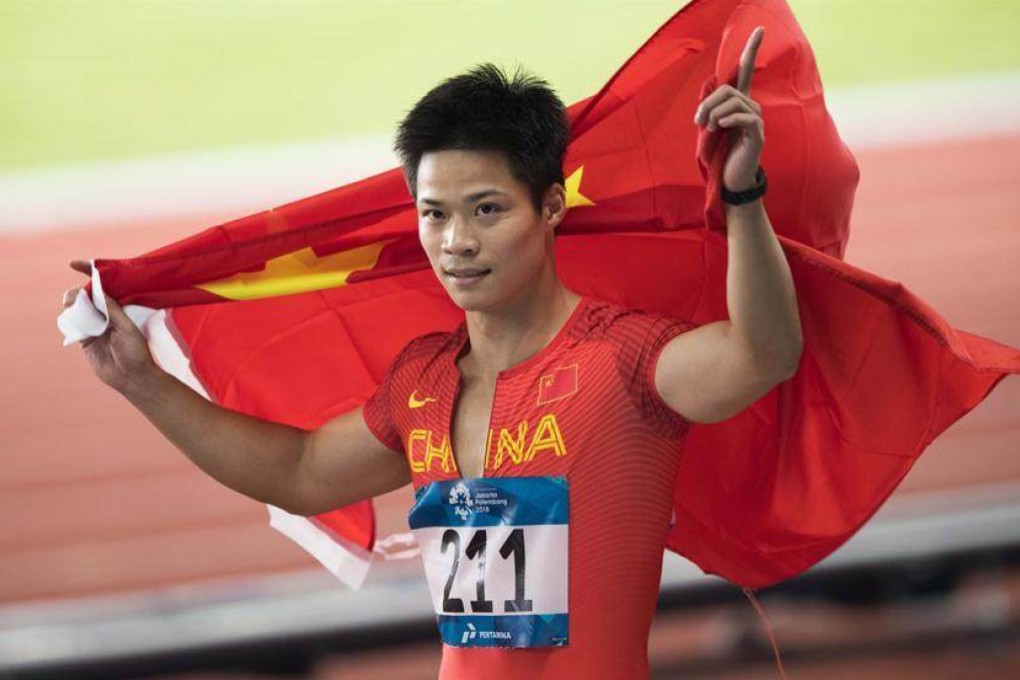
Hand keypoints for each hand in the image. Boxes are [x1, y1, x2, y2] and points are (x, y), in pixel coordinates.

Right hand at [61, 259, 158, 393]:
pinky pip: (73, 325)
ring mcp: (95, 326)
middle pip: (86, 296)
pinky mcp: (85, 339)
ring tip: (72, 306)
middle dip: (77, 292)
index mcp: (120, 308)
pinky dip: (69, 320)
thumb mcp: (126, 328)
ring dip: (72, 305)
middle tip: (75, 297)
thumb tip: (97, 292)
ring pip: (77, 309)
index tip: (73, 263)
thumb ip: (112, 311)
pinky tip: (70, 320)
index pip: (104, 286)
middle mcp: (107, 315)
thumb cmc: (136, 352)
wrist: (132, 378)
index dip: (89, 273)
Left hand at [694, 26, 764, 192]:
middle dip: (707, 104)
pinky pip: (741, 117)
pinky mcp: (757, 134)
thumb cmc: (720, 155)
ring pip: (732, 102)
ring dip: (713, 115)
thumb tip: (706, 100)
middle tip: (699, 121)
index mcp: (740, 103)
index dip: (752, 50)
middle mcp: (752, 107)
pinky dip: (726, 121)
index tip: (760, 29)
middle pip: (727, 90)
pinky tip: (720, 130)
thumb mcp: (710, 128)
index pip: (747, 72)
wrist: (730, 181)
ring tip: (709, 129)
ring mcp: (756, 120)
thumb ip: (710, 110)